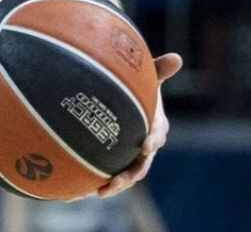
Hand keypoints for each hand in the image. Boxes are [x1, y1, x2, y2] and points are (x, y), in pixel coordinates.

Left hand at [97, 53, 182, 197]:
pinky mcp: (113, 162)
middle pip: (140, 166)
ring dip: (113, 186)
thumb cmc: (137, 89)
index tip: (145, 143)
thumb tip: (177, 57)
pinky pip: (103, 176)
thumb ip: (157, 70)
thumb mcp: (146, 78)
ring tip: (98, 192)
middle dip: (130, 176)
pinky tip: (73, 192)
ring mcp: (129, 157)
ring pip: (123, 176)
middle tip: (116, 182)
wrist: (122, 102)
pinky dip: (92, 185)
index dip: (152, 140)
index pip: (157, 135)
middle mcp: (144, 148)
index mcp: (154, 128)